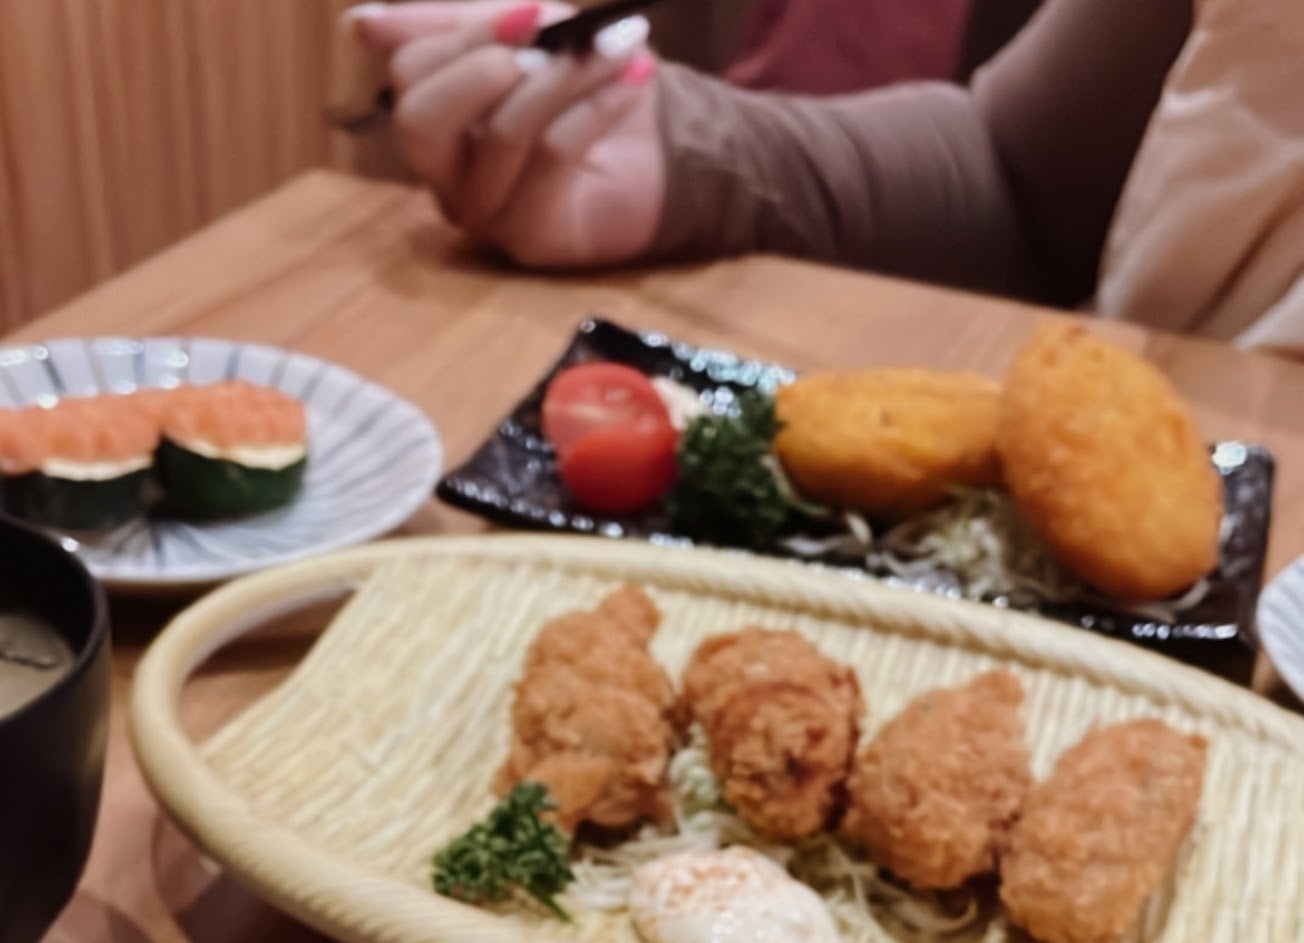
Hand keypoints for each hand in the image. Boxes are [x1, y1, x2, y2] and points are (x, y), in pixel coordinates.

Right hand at [346, 1, 665, 268]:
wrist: (661, 144)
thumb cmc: (581, 88)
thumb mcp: (522, 33)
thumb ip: (447, 24)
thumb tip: (359, 24)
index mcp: (434, 120)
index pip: (410, 75)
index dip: (467, 35)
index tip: (536, 11)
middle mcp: (446, 176)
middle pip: (420, 122)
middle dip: (484, 68)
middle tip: (549, 44)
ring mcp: (486, 215)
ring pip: (504, 133)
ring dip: (568, 75)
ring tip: (620, 46)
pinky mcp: (534, 238)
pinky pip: (553, 158)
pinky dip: (597, 107)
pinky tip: (634, 79)